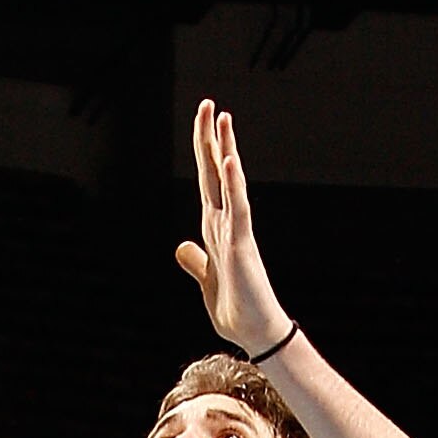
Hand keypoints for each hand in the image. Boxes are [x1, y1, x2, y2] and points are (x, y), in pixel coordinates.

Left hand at [174, 101, 288, 358]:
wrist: (255, 333)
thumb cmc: (236, 308)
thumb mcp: (207, 281)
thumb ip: (196, 261)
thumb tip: (182, 247)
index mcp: (215, 228)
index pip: (208, 181)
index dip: (205, 153)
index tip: (204, 123)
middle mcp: (226, 223)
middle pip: (216, 172)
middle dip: (211, 139)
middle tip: (209, 104)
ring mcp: (235, 231)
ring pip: (228, 182)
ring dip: (225, 149)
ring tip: (223, 117)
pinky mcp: (242, 245)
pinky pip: (237, 208)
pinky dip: (233, 184)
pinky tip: (230, 160)